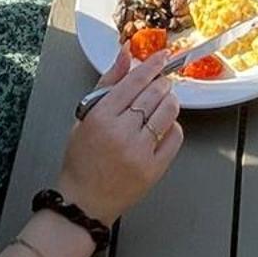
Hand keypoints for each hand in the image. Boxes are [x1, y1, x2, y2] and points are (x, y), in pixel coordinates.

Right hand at [57, 47, 182, 226]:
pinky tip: (162, 127)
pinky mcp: (153, 169)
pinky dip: (173, 126)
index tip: (162, 56)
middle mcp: (121, 133)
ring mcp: (139, 152)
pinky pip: (175, 136)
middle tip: (159, 84)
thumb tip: (126, 54)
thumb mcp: (86, 117)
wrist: (84, 202)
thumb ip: (108, 83)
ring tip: (162, 104)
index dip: (152, 64)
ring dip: (169, 101)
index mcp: (101, 118)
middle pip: (154, 93)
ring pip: (168, 111)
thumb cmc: (82, 160)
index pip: (135, 81)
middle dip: (161, 83)